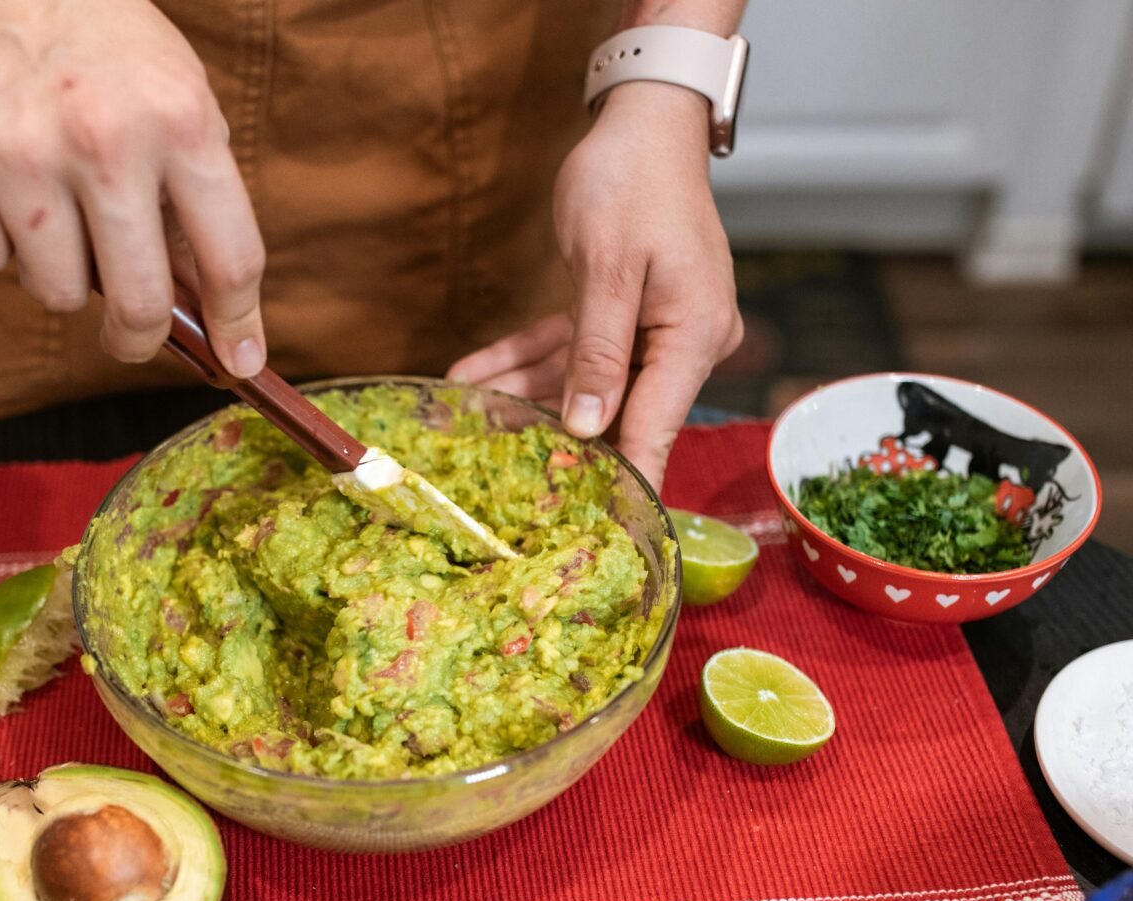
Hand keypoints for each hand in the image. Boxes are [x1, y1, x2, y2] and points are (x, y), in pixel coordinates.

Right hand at [0, 0, 266, 374]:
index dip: (237, 324)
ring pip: (56, 295)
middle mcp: (103, 139)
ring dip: (64, 277)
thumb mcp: (184, 110)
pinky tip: (9, 194)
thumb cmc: (113, 62)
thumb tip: (215, 324)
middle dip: (142, 338)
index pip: (229, 258)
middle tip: (135, 334)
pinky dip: (0, 249)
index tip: (238, 360)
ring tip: (62, 217)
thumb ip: (201, 211)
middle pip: (139, 302)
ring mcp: (19, 151)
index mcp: (180, 121)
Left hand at [449, 82, 742, 485]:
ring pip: (580, 381)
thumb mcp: (606, 267)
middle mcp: (681, 341)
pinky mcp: (623, 312)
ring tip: (460, 414)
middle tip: (488, 466)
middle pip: (613, 410)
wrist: (643, 120)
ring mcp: (653, 328)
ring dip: (519, 394)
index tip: (585, 528)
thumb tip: (588, 427)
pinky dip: (524, 358)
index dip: (619, 481)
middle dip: (545, 434)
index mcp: (692, 336)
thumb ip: (596, 352)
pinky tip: (471, 373)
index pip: (654, 429)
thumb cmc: (631, 182)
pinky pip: (570, 348)